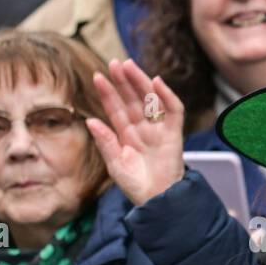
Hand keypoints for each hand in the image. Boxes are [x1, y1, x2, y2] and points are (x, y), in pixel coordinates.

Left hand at [85, 59, 185, 205]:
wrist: (157, 201)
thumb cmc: (136, 186)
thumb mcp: (115, 164)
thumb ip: (105, 142)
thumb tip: (90, 121)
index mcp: (127, 135)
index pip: (116, 109)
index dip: (108, 93)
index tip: (97, 77)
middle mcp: (143, 129)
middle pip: (132, 99)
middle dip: (124, 81)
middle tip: (114, 63)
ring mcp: (158, 129)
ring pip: (150, 100)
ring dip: (141, 82)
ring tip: (129, 66)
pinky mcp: (174, 133)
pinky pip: (174, 110)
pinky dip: (167, 96)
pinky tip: (157, 82)